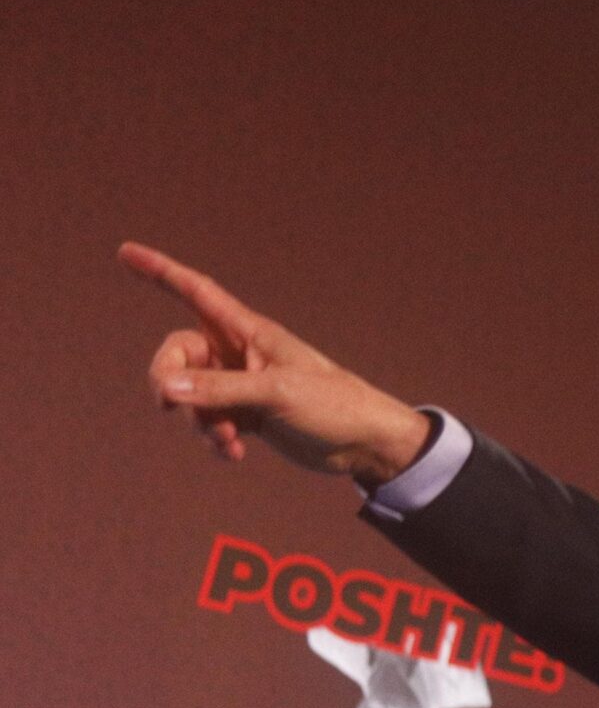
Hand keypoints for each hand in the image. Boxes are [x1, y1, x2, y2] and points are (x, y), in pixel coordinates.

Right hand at [121, 242, 432, 486]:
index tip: (125, 252)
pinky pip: (208, 422)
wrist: (364, 443)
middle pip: (176, 356)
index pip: (195, 292)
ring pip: (189, 395)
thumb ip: (220, 390)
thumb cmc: (332, 405)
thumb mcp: (275, 394)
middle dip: (169, 382)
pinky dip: (213, 438)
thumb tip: (166, 389)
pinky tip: (234, 454)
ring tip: (227, 441)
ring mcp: (240, 385)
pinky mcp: (246, 415)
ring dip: (198, 421)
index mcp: (247, 332)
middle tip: (171, 407)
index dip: (160, 271)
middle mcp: (238, 353)